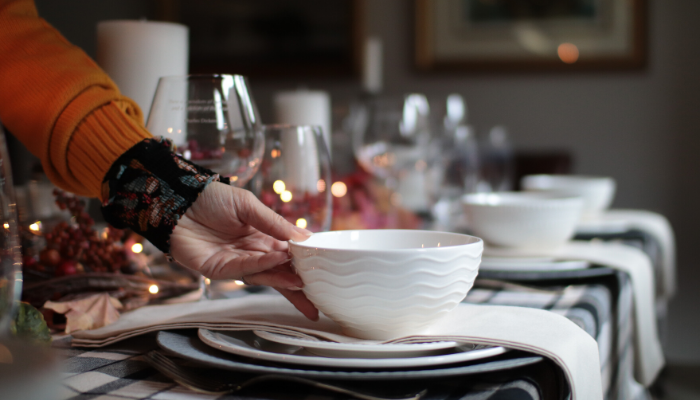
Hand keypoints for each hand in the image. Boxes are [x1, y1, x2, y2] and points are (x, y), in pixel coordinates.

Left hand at [169, 182, 318, 319]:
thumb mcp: (248, 205)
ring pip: (264, 275)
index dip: (304, 261)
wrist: (177, 199)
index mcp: (260, 236)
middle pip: (279, 272)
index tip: (324, 267)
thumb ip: (273, 222)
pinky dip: (262, 266)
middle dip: (299, 286)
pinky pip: (244, 269)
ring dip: (283, 278)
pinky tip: (277, 260)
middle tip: (319, 299)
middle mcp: (250, 252)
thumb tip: (303, 238)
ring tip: (302, 281)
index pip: (287, 253)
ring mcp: (234, 263)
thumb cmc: (210, 198)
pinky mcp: (217, 269)